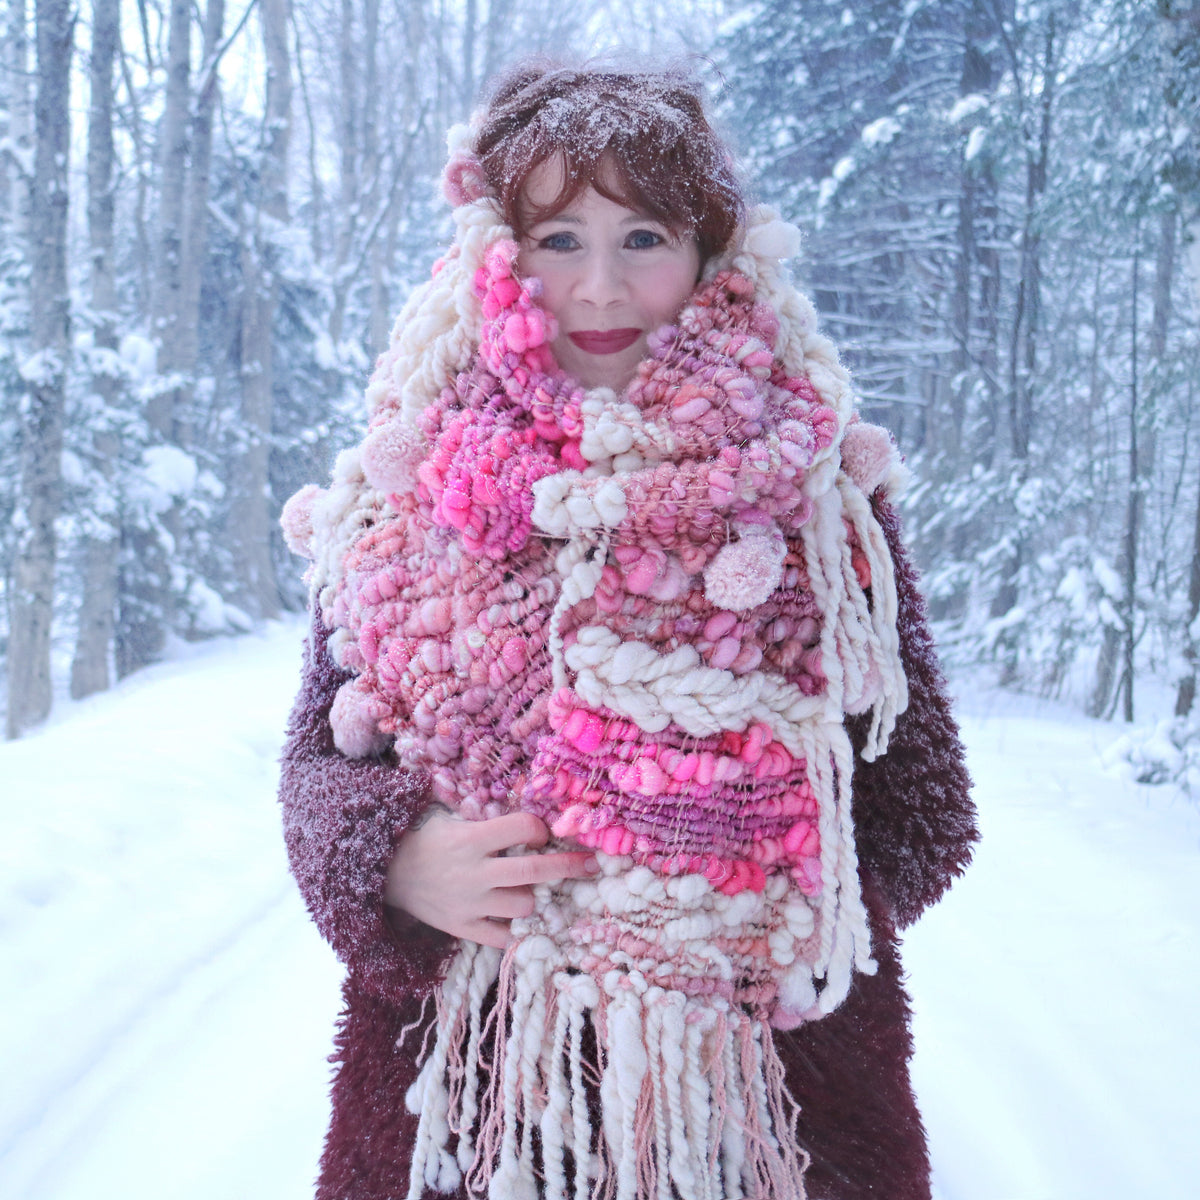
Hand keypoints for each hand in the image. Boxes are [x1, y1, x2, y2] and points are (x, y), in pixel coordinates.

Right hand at [385, 809, 597, 948]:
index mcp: (471, 839)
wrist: (386, 873)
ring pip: (524, 906)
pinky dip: (517, 931)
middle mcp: (474, 872)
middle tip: (591, 865)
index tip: (543, 833)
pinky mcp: (462, 928)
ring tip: (528, 889)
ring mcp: (469, 904)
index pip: (522, 828)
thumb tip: (533, 821)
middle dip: (568, 867)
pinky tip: (524, 922)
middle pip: (534, 871)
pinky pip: (503, 938)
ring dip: (534, 897)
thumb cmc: (425, 840)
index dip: (539, 829)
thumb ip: (489, 823)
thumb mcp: (452, 820)